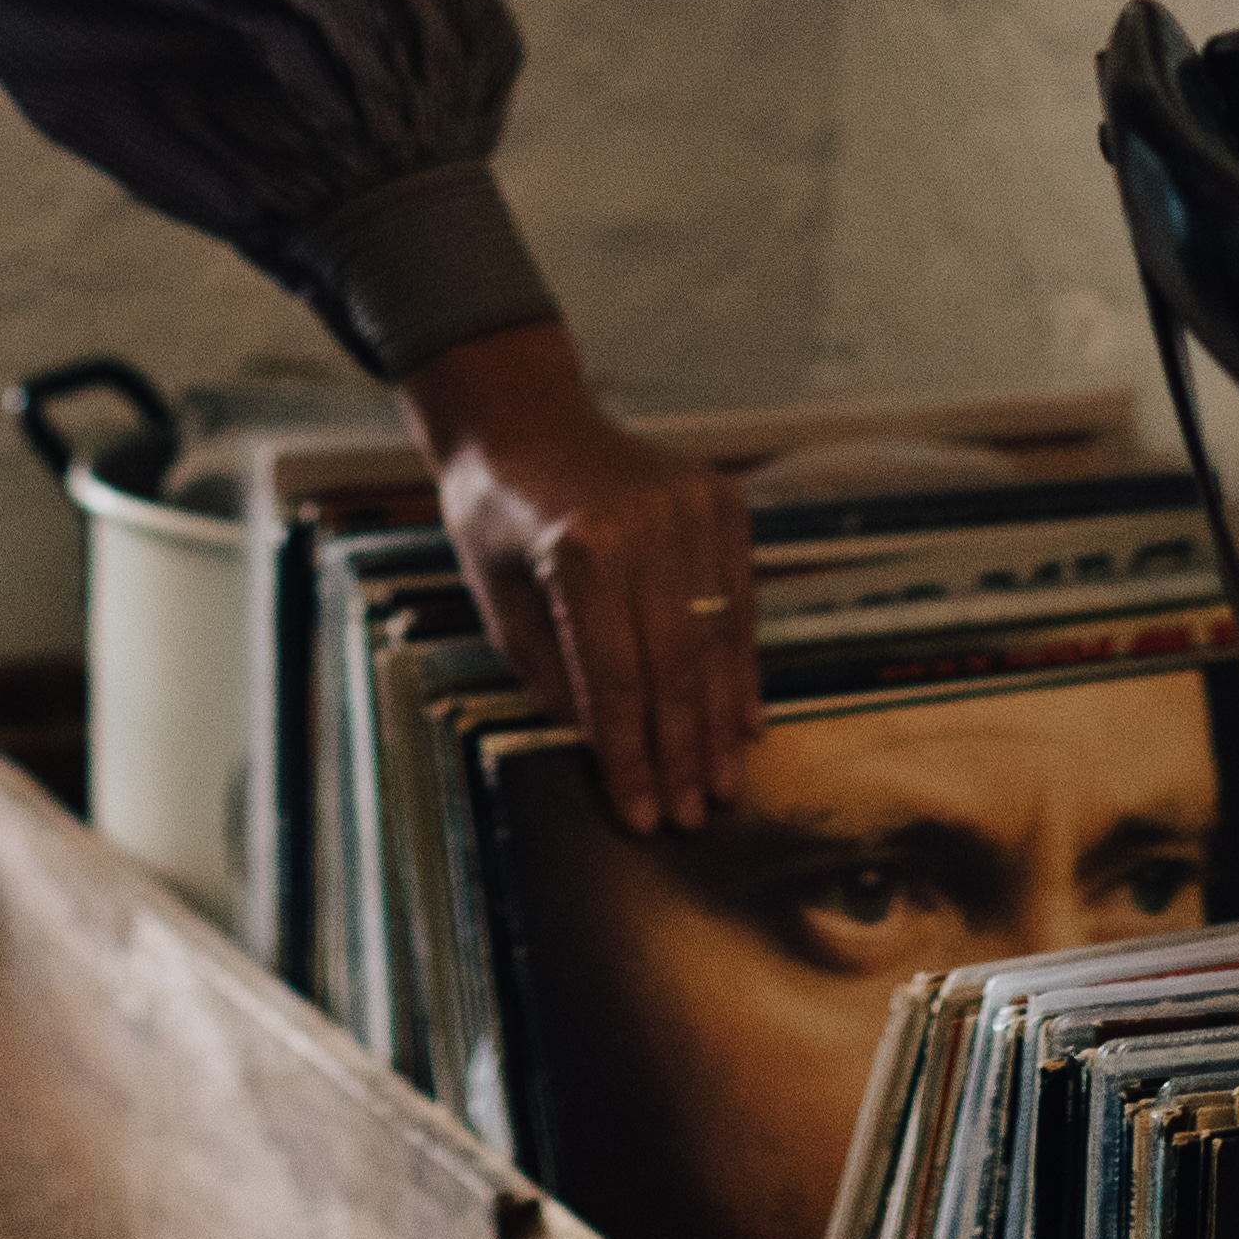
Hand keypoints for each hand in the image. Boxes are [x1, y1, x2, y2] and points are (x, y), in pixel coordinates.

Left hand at [399, 321, 757, 833]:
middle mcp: (646, 523)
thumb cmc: (497, 518)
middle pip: (674, 665)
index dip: (629, 755)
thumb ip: (556, 680)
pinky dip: (740, 667)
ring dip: (719, 723)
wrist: (526, 420)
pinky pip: (740, 602)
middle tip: (689, 817)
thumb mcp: (500, 606)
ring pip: (718, 639)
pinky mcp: (723, 501)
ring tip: (720, 786)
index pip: (614, 675)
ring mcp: (693, 506)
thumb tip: (609, 760)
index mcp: (579, 547)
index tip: (639, 816)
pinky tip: (741, 724)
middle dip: (681, 752)